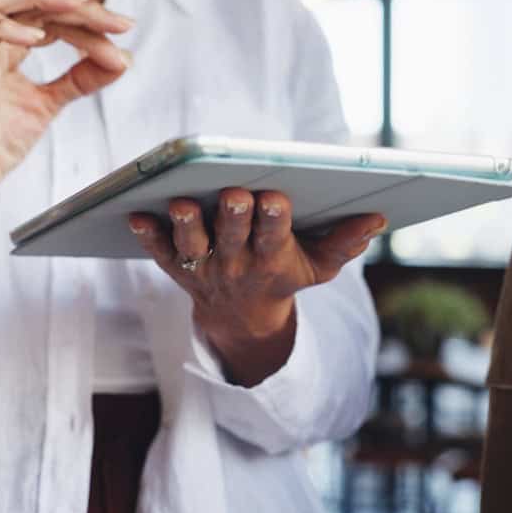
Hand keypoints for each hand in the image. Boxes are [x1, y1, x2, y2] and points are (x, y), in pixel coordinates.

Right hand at [0, 0, 133, 222]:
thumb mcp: (49, 104)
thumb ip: (80, 80)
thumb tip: (123, 58)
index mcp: (9, 50)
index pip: (50, 17)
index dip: (89, 20)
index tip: (125, 30)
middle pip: (30, 2)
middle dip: (78, 7)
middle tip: (117, 22)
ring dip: (41, 0)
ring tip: (79, 8)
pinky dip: (9, 31)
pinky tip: (39, 37)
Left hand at [128, 189, 385, 384]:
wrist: (242, 317)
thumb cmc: (284, 277)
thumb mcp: (320, 267)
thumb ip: (346, 243)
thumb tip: (378, 218)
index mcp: (272, 259)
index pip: (274, 236)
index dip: (274, 219)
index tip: (275, 198)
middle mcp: (236, 263)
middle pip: (232, 237)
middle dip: (234, 216)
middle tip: (233, 194)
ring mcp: (204, 267)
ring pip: (192, 245)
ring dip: (186, 226)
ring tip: (181, 203)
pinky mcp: (177, 268)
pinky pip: (158, 253)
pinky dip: (147, 236)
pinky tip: (134, 215)